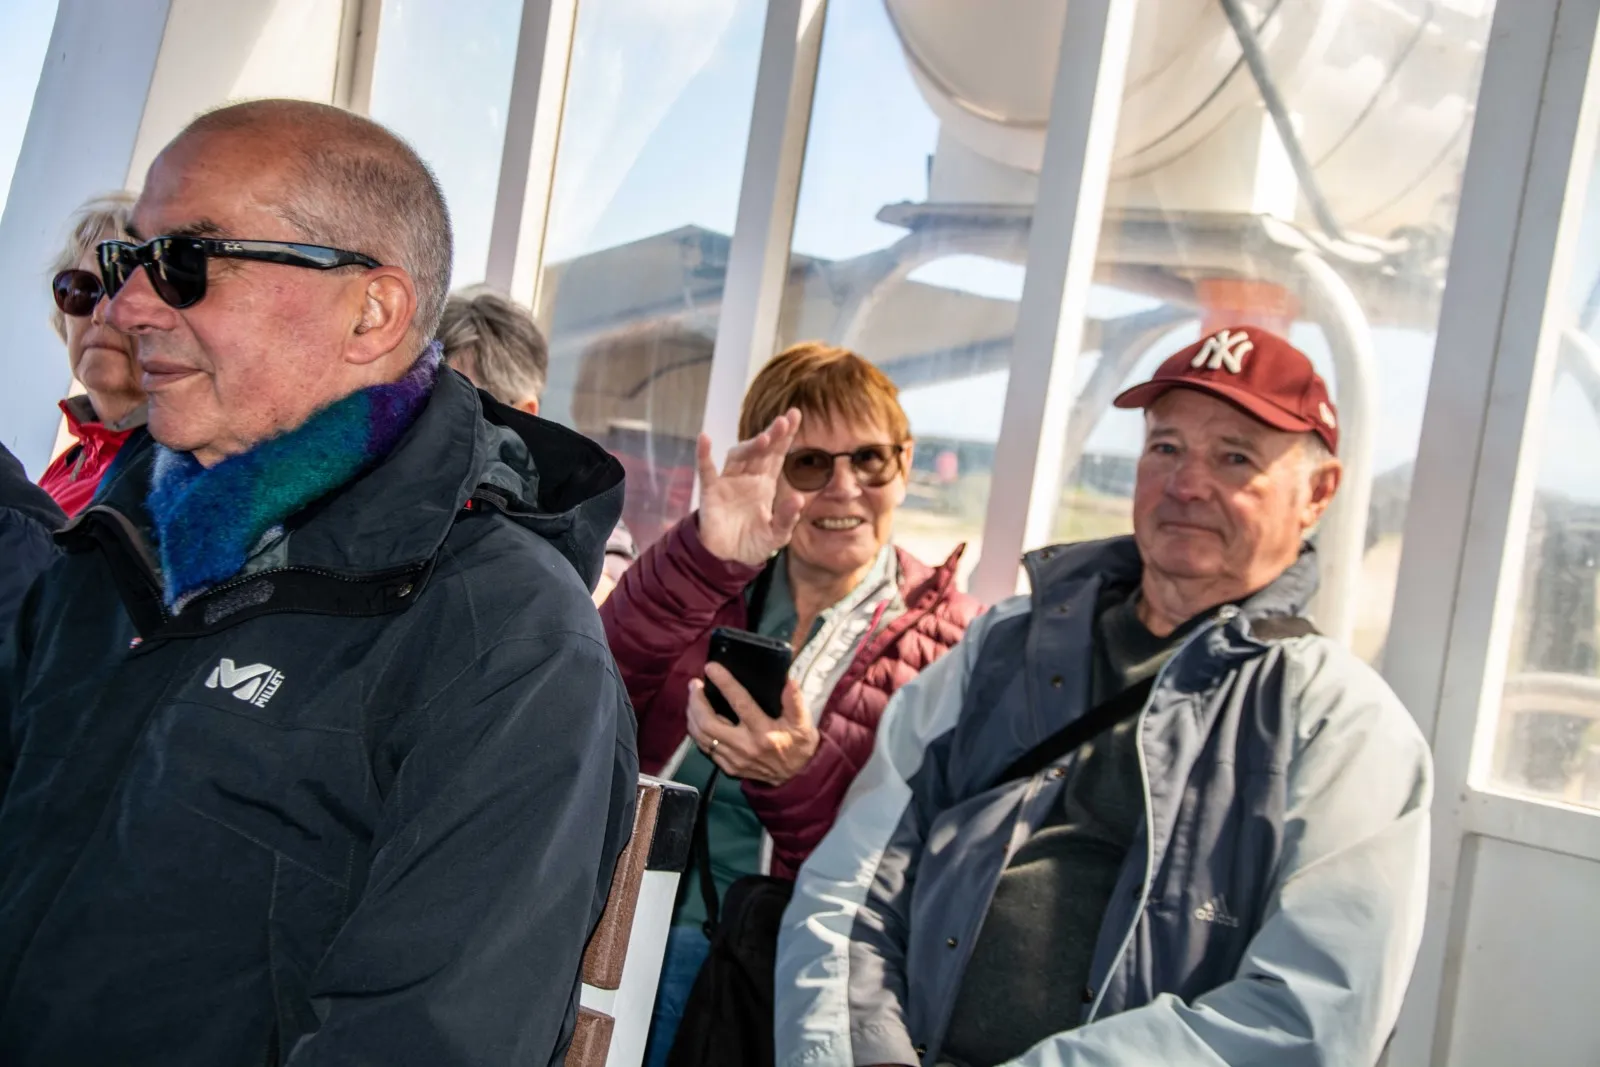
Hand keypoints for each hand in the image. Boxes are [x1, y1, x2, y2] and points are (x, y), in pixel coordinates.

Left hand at [685, 664, 818, 786]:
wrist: (797, 776)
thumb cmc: (798, 745)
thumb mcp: (803, 723)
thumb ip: (795, 702)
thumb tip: (789, 681)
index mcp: (763, 732)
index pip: (740, 703)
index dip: (724, 683)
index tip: (711, 667)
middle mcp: (745, 746)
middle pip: (709, 722)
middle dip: (697, 701)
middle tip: (694, 684)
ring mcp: (734, 759)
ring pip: (702, 736)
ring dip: (693, 715)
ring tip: (693, 697)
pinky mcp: (728, 767)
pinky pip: (705, 748)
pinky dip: (697, 731)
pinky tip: (697, 719)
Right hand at [696, 409, 806, 566]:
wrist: (727, 559)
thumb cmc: (753, 542)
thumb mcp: (776, 535)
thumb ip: (787, 518)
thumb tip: (798, 498)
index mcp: (765, 483)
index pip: (777, 454)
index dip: (786, 436)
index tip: (795, 415)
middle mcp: (747, 477)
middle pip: (761, 450)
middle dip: (773, 435)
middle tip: (785, 420)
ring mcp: (728, 482)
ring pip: (738, 456)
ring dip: (750, 446)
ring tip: (765, 439)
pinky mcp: (710, 492)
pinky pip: (706, 470)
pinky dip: (704, 455)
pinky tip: (704, 439)